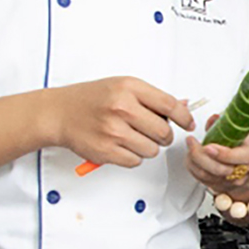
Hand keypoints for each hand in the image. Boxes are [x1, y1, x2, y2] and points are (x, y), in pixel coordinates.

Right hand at [44, 77, 192, 167]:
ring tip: (132, 137)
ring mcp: (114, 131)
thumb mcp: (122, 87)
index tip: (188, 123)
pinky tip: (121, 145)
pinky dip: (132, 156)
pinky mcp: (106, 151)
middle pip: (163, 131)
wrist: (59, 113)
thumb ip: (151, 98)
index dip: (184, 117)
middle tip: (153, 132)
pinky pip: (136, 161)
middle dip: (163, 135)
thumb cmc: (91, 99)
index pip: (170, 105)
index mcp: (129, 88)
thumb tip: (182, 107)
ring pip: (152, 150)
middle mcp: (122, 108)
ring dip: (147, 147)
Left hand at [185, 120, 248, 201]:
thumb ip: (227, 122)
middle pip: (222, 170)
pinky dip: (195, 169)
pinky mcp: (224, 187)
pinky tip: (191, 158)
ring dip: (195, 162)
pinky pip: (204, 181)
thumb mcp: (243, 126)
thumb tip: (214, 119)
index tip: (208, 146)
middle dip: (202, 157)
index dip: (223, 154)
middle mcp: (247, 169)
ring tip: (190, 148)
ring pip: (209, 177)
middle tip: (192, 143)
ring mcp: (236, 181)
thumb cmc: (248, 141)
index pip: (242, 157)